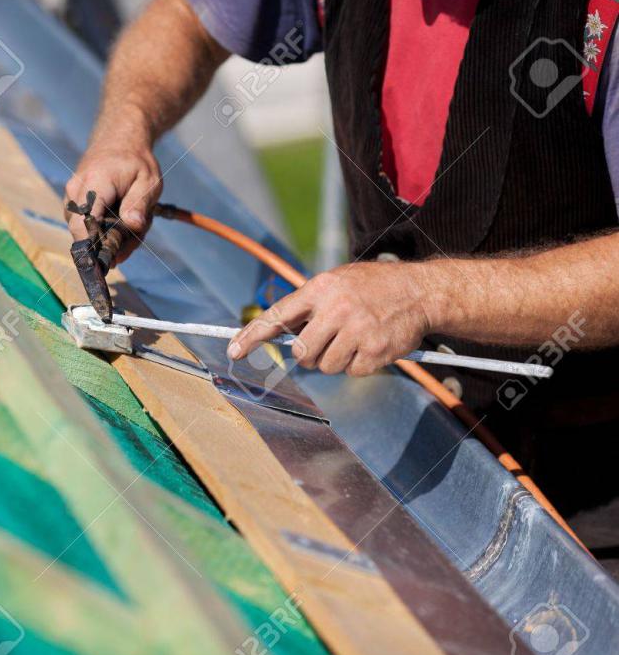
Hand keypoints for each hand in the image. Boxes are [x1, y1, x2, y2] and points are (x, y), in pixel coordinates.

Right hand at [64, 140, 160, 263]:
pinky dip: (104, 229)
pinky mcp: (71, 203)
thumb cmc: (136, 161)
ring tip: (132, 223)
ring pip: (85, 232)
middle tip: (135, 238)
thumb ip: (140, 204)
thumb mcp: (149, 181)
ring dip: (109, 236)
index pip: (85, 222)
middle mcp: (75, 191)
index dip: (91, 247)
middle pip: (84, 233)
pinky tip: (121, 220)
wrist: (119, 140)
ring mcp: (70, 197)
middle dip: (109, 244)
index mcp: (95, 183)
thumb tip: (132, 226)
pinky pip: (85, 226)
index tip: (104, 265)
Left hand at [228, 262, 439, 375]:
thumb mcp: (337, 282)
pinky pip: (351, 372)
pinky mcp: (375, 350)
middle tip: (328, 341)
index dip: (252, 336)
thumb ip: (309, 305)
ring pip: (325, 366)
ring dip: (336, 360)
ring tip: (354, 339)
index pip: (277, 315)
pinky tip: (371, 345)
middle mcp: (336, 309)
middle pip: (302, 352)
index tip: (234, 351)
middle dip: (310, 354)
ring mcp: (356, 330)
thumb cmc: (373, 287)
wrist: (421, 291)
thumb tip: (278, 332)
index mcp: (320, 288)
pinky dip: (359, 365)